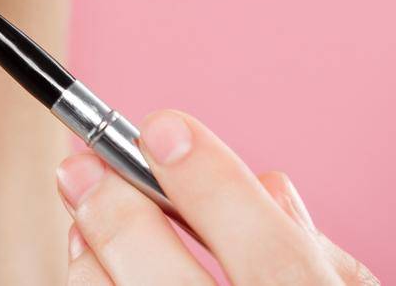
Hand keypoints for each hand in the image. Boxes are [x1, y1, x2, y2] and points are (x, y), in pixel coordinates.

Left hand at [55, 110, 377, 284]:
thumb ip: (312, 255)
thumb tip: (266, 183)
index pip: (271, 252)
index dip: (212, 184)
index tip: (164, 126)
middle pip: (169, 285)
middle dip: (119, 215)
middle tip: (82, 166)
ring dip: (92, 261)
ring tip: (82, 218)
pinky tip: (91, 268)